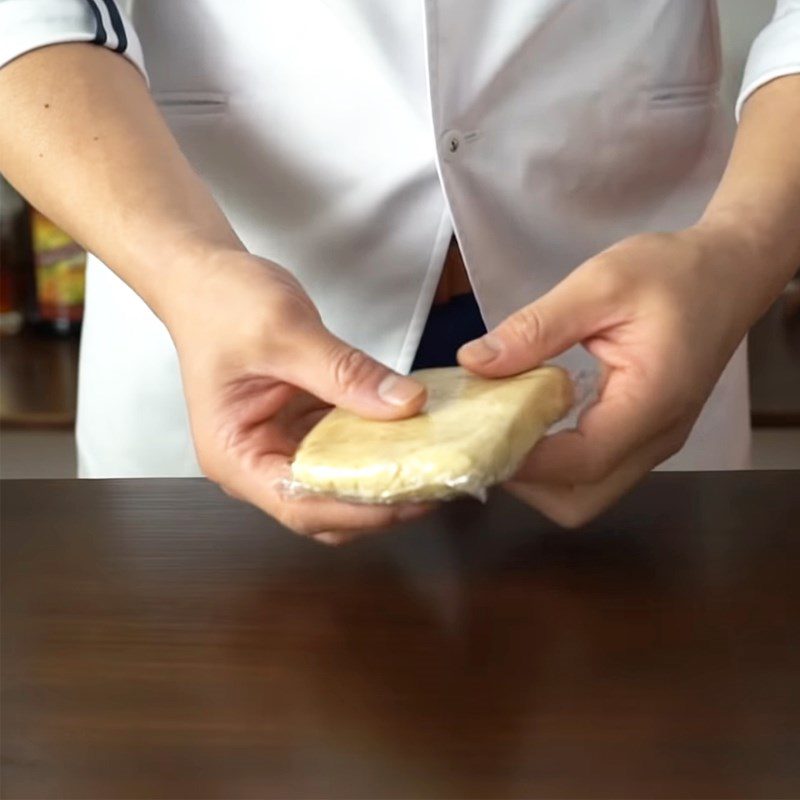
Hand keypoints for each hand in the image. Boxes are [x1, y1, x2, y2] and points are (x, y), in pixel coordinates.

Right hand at [165, 250, 430, 542]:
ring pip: (340, 481)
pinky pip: (346, 447)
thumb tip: (405, 404)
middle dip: (378, 502)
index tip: (411, 497)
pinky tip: (412, 434)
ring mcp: (281, 444)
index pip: (299, 504)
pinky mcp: (303, 426)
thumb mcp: (287, 333)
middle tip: (435, 483)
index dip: (358, 511)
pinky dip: (378, 445)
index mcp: (234, 455)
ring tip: (433, 464)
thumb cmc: (222, 304)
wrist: (207, 276)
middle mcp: (256, 460)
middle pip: (324, 505)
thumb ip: (344, 372)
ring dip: (383, 476)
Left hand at [458, 227, 757, 526]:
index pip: (580, 462)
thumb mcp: (599, 285)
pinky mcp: (645, 437)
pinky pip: (595, 472)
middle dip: (525, 482)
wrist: (730, 273)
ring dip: (538, 475)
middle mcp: (656, 438)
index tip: (475, 437)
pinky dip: (556, 461)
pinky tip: (530, 422)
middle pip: (580, 500)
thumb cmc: (672, 273)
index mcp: (651, 403)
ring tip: (502, 427)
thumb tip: (475, 361)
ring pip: (586, 494)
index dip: (522, 461)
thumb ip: (537, 328)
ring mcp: (654, 444)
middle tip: (486, 435)